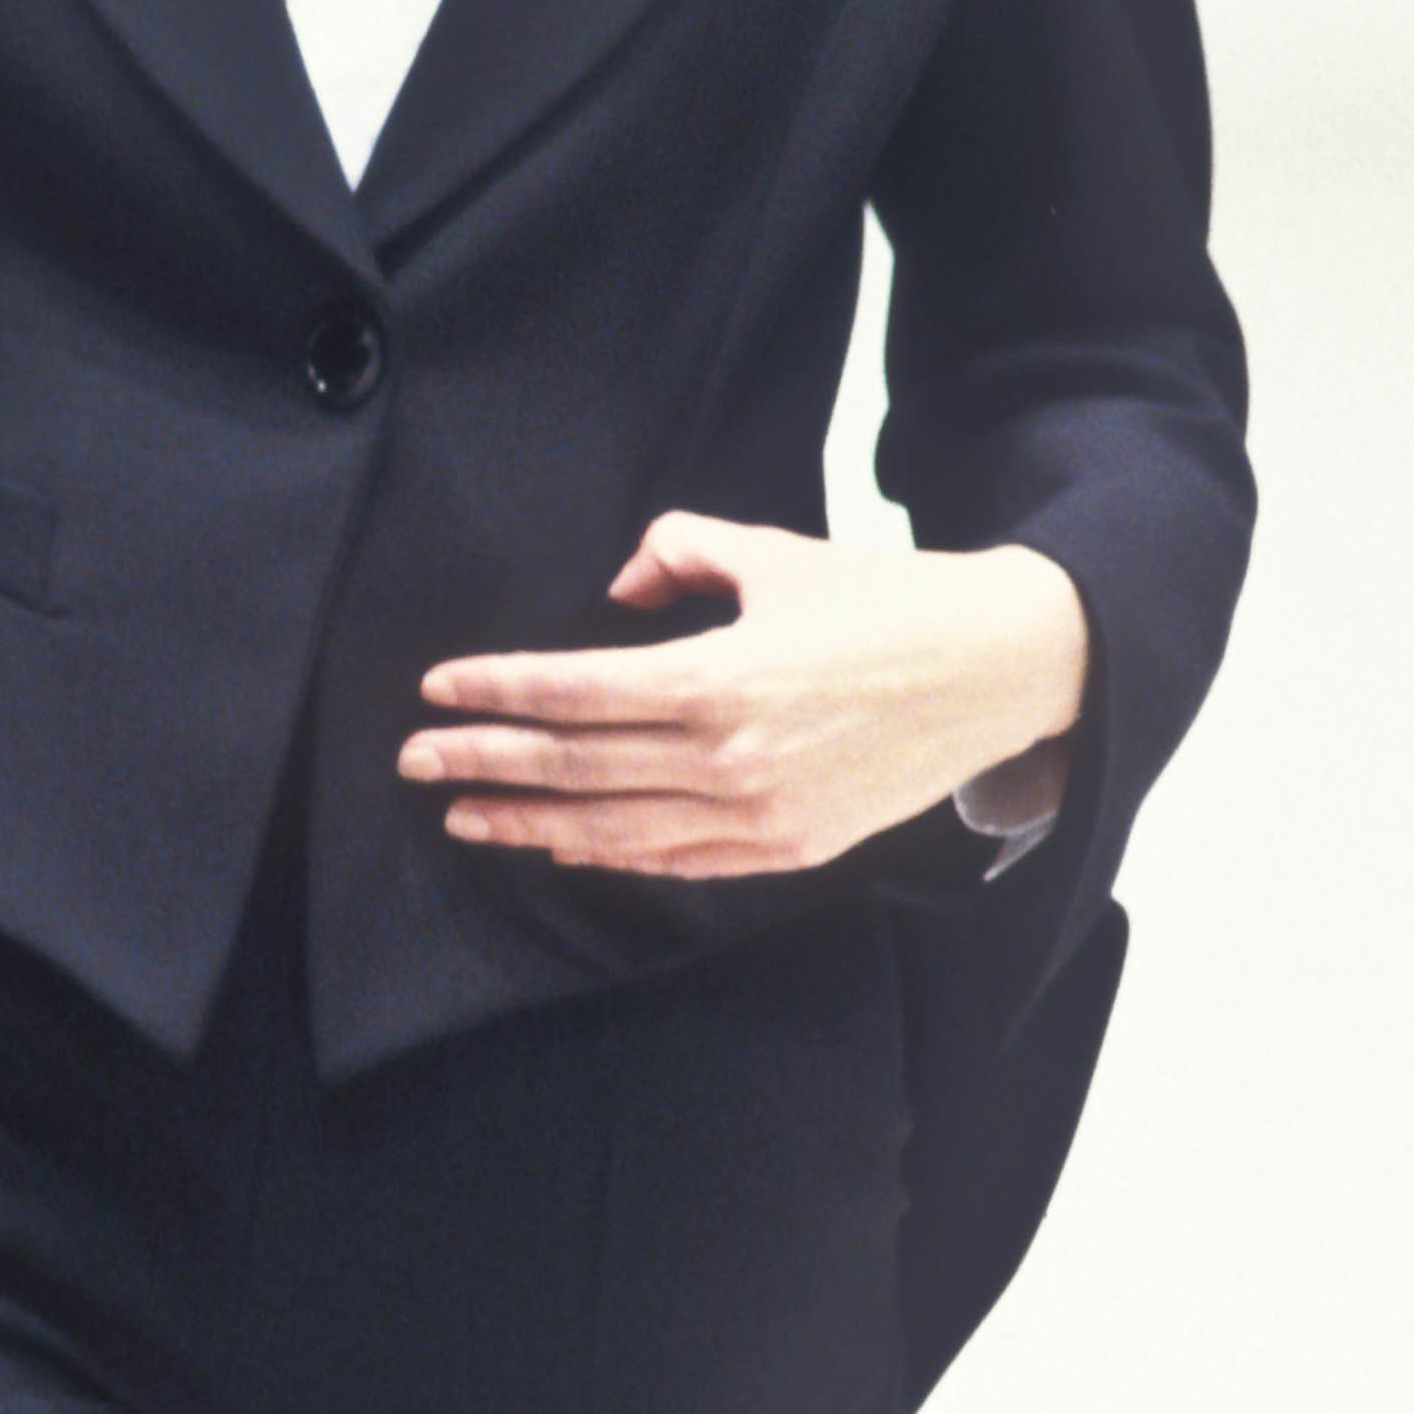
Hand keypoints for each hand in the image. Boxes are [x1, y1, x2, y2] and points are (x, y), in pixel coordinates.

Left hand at [402, 511, 1086, 879]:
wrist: (998, 670)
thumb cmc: (886, 603)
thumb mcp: (777, 554)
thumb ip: (680, 553)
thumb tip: (616, 587)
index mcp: (721, 676)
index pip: (575, 691)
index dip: (497, 690)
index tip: (436, 688)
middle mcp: (731, 757)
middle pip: (577, 765)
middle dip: (485, 762)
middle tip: (415, 761)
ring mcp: (761, 813)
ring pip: (615, 829)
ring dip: (528, 823)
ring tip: (463, 817)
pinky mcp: (790, 847)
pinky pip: (678, 860)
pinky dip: (610, 856)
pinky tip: (560, 845)